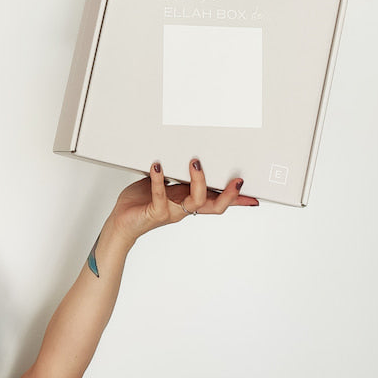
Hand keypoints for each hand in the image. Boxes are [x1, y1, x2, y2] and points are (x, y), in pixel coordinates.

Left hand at [108, 159, 259, 244]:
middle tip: (237, 180)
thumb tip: (184, 156)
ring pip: (195, 202)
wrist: (122, 221)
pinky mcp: (155, 212)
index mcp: (188, 201)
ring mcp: (171, 211)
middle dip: (229, 195)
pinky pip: (161, 197)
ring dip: (198, 181)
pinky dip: (159, 180)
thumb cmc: (142, 201)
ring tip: (195, 163)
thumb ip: (174, 174)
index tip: (255, 197)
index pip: (218, 202)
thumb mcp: (163, 185)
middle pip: (215, 206)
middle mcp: (184, 208)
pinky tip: (157, 167)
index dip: (237, 201)